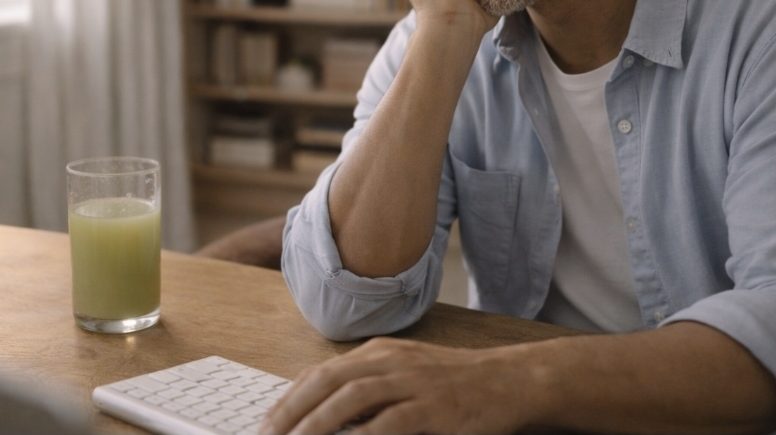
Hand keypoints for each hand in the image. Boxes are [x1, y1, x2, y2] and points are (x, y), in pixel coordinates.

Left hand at [261, 338, 535, 434]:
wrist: (507, 380)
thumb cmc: (453, 383)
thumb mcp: (405, 373)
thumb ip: (368, 385)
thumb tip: (325, 408)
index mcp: (379, 353)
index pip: (322, 371)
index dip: (290, 397)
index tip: (268, 422)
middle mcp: (390, 361)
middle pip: (328, 380)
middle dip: (292, 410)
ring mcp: (411, 382)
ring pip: (352, 396)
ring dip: (317, 422)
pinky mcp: (433, 407)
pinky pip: (391, 422)